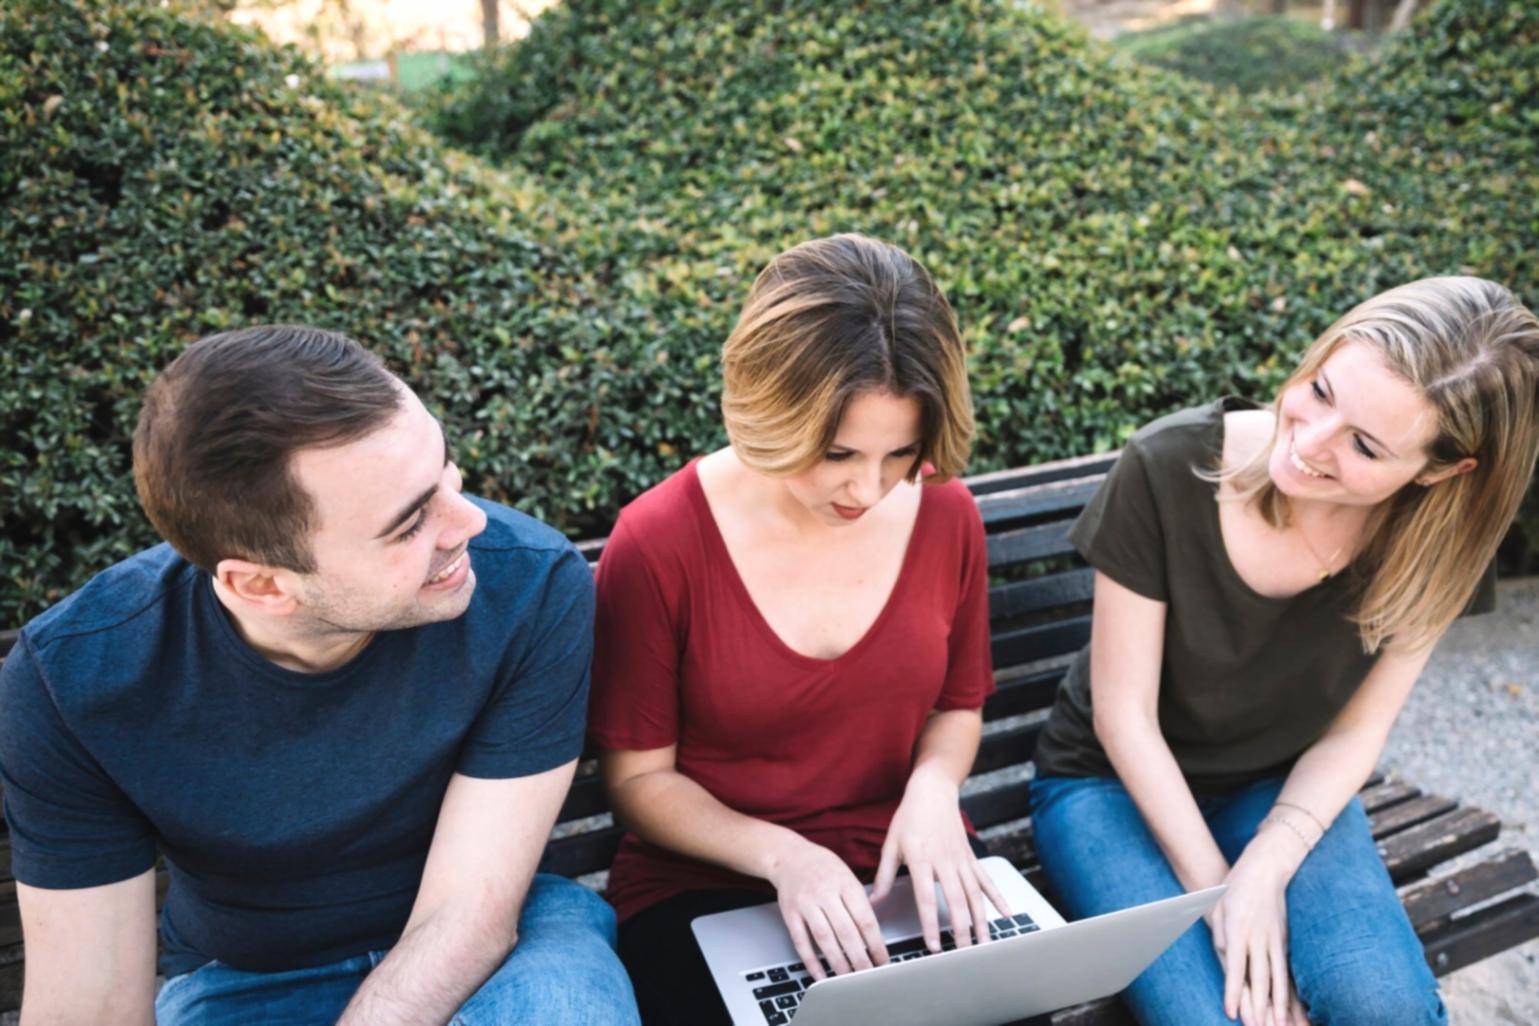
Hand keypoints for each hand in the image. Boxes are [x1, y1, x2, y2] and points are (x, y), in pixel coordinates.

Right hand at [765, 839, 887, 979]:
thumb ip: (859, 901)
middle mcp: (825, 893)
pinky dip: (811, 961)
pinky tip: (821, 974)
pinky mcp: (790, 914)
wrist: (788, 855)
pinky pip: (801, 941)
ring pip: (824, 938)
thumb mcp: (847, 875)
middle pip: (846, 931)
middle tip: (869, 975)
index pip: (865, 919)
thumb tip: (874, 934)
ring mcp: (806, 904)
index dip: (876, 944)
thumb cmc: (822, 866)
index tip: (883, 960)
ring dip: (838, 962)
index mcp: (845, 883)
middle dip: (860, 958)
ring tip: (848, 978)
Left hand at [871, 768, 1011, 953]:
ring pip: (975, 894)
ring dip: (981, 920)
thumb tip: (874, 900)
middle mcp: (944, 861)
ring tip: (984, 942)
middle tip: (963, 952)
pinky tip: (1006, 914)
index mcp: (921, 859)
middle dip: (961, 928)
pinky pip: (986, 879)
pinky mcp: (971, 856)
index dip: (930, 924)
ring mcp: (961, 859)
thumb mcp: (891, 843)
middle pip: (956, 900)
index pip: (927, 898)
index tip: (932, 945)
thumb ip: (884, 875)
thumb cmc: (910, 817)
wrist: (933, 791)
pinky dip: (997, 897)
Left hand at [1207, 838, 1299, 1025]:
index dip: (1234, 991)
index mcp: (1239, 928)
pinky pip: (1287, 972)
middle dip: (1258, 1008)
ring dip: (1278, 1006)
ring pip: (1278, 978)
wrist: (1265, 868)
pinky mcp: (1284, 941)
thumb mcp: (1218, 905)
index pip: (1235, 967)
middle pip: (1260, 978)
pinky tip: (1291, 1009)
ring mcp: (1275, 939)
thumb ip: (1220, 932)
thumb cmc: (1235, 886)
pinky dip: (1289, 993)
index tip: (1231, 1013)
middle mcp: (1259, 937)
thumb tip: (1224, 953)